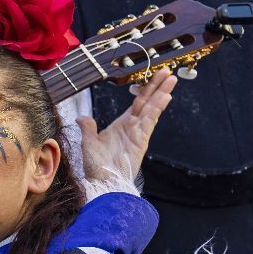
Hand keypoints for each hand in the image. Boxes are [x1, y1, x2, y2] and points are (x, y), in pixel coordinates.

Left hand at [77, 70, 175, 186]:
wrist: (102, 182)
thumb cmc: (96, 166)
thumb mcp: (88, 143)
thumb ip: (88, 128)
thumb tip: (81, 117)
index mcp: (121, 124)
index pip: (136, 102)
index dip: (145, 89)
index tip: (152, 76)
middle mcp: (132, 126)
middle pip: (148, 101)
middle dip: (158, 86)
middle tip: (168, 71)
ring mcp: (138, 132)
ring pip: (152, 108)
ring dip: (162, 93)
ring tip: (171, 78)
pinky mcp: (141, 139)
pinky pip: (150, 120)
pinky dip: (157, 108)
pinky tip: (165, 97)